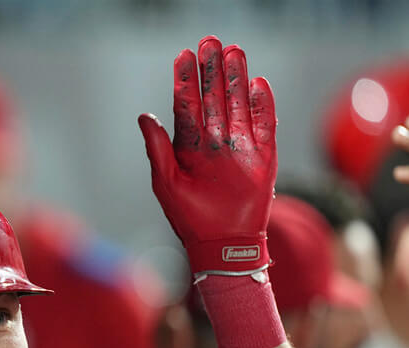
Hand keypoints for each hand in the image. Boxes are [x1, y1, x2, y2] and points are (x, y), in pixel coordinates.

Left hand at [139, 35, 276, 278]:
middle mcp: (215, 141)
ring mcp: (240, 147)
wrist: (223, 246)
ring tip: (233, 51)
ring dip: (236, 78)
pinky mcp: (263, 157)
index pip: (187, 105)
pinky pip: (264, 126)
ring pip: (238, 104)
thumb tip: (144, 115)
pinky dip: (262, 105)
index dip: (186, 80)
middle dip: (212, 70)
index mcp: (189, 146)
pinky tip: (257, 83)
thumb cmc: (189, 219)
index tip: (183, 55)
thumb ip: (157, 149)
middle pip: (214, 97)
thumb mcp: (167, 184)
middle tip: (210, 41)